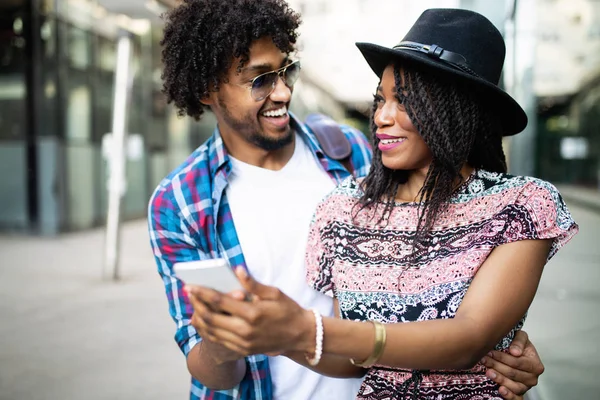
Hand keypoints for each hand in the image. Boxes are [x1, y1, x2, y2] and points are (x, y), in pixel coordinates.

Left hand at [185, 267, 314, 356]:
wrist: (299, 335)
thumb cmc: (288, 310)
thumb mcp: (274, 293)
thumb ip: (253, 284)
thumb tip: (238, 271)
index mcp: (252, 313)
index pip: (220, 301)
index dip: (202, 292)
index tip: (190, 285)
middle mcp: (245, 330)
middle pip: (211, 317)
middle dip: (196, 304)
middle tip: (188, 293)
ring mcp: (243, 343)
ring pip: (211, 331)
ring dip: (199, 317)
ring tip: (193, 305)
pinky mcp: (243, 350)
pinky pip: (219, 340)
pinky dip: (207, 330)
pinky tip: (203, 321)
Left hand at [481, 330, 544, 398]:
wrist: (518, 353)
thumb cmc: (519, 346)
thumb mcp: (521, 337)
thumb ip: (519, 341)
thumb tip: (515, 351)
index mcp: (535, 365)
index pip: (517, 362)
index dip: (503, 358)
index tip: (490, 352)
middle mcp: (532, 378)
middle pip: (513, 373)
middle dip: (496, 366)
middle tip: (484, 360)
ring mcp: (526, 387)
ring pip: (513, 386)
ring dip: (499, 379)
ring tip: (488, 372)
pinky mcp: (520, 393)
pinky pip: (516, 398)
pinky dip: (509, 395)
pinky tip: (500, 390)